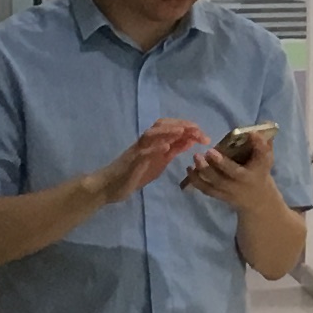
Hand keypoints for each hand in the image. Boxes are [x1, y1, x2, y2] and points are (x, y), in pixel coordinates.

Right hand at [88, 119, 207, 204]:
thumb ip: (174, 151)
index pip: (171, 128)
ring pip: (150, 134)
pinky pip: (142, 153)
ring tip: (182, 131)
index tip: (203, 133)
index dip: (187, 127)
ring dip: (167, 131)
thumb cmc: (135, 174)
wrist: (109, 187)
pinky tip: (166, 147)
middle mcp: (145, 143)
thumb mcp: (160, 162)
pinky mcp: (130, 163)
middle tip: (197, 130)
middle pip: (161, 125)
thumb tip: (190, 140)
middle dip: (180, 125)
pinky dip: (154, 148)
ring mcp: (136, 151)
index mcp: (153, 143)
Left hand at [182, 135, 287, 223]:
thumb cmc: (260, 171)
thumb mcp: (266, 157)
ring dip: (204, 170)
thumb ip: (263, 141)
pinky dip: (196, 180)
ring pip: (216, 182)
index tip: (252, 133)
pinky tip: (189, 169)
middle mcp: (245, 180)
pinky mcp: (220, 195)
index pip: (262, 155)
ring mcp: (231, 190)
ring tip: (196, 157)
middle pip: (233, 173)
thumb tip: (264, 122)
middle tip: (209, 151)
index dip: (259, 144)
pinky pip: (207, 189)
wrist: (257, 199)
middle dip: (221, 163)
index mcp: (259, 168)